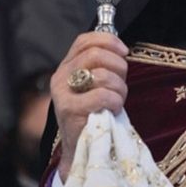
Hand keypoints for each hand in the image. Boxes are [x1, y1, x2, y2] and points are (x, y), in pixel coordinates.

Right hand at [50, 32, 128, 181]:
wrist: (81, 145)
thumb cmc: (94, 111)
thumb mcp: (97, 83)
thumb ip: (103, 65)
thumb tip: (121, 49)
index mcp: (68, 65)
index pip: (84, 40)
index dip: (108, 41)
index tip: (124, 51)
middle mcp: (61, 76)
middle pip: (96, 54)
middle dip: (118, 66)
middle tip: (122, 81)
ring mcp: (62, 93)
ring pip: (102, 75)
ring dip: (120, 87)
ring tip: (118, 99)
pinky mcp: (68, 110)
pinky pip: (102, 95)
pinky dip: (115, 101)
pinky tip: (113, 109)